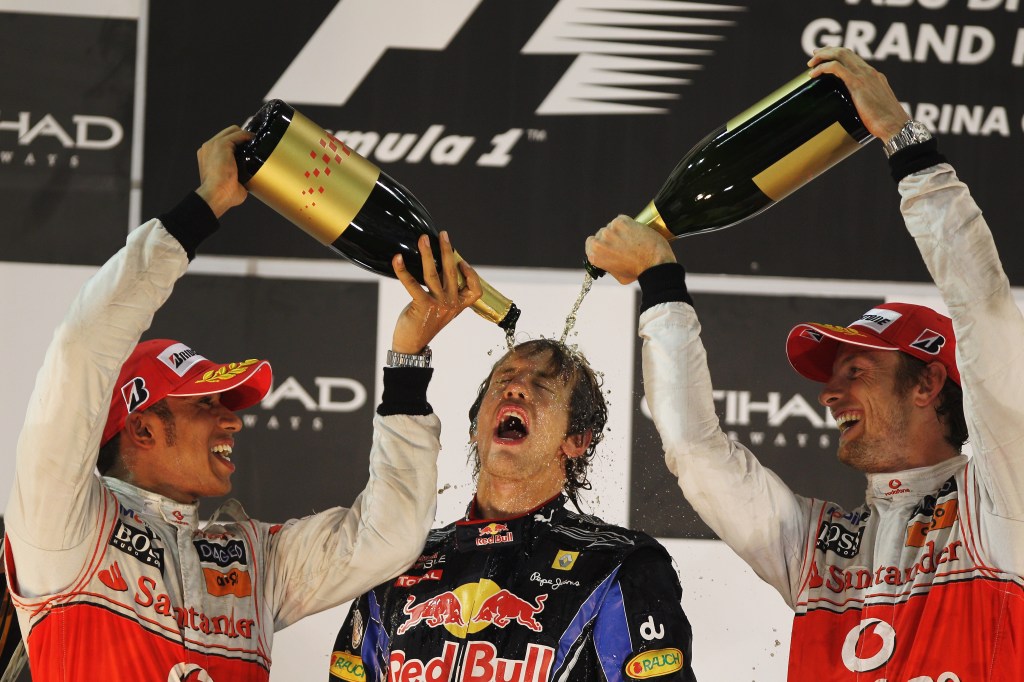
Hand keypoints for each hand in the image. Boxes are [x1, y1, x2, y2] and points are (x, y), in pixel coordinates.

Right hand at [196, 126, 251, 217]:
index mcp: (207, 156)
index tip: (248, 148)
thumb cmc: (221, 194)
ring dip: (244, 135)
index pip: (222, 143)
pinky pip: (237, 134)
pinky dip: (246, 135)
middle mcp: (208, 148)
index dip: (236, 144)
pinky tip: (253, 139)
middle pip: (227, 134)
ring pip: (232, 131)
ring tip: (254, 141)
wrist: (216, 194)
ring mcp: (213, 145)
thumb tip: (245, 183)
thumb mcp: (229, 182)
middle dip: (241, 137)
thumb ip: (236, 178)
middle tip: (253, 143)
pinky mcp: (221, 144)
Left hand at [391, 232, 481, 353]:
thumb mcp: (441, 308)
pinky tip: (397, 259)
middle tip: (443, 234)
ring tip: (423, 239)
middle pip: (452, 272)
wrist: (412, 345)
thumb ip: (444, 292)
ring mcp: (438, 305)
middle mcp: (451, 304)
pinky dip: (403, 270)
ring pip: (433, 274)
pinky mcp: (422, 306)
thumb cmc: (425, 323)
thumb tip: (438, 266)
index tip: (462, 262)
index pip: (475, 289)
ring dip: (428, 254)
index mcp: (458, 305)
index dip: (471, 274)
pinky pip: (412, 283)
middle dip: (447, 250)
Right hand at [585, 216, 675, 284]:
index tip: (608, 245)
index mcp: (595, 255)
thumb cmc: (638, 272)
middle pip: (602, 233)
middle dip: (612, 238)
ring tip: (632, 240)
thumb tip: (609, 260)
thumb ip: (609, 264)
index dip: (600, 243)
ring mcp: (610, 230)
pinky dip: (628, 224)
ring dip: (620, 231)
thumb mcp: (618, 275)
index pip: (591, 242)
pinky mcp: (622, 222)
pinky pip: (621, 220)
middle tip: (624, 244)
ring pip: (612, 226)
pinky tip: (635, 233)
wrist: (654, 263)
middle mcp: (600, 241)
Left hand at [807, 47, 909, 140]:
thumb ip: (864, 103)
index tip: (824, 56)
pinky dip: (823, 67)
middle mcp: (869, 72)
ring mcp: (864, 76)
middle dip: (827, 50)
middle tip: (814, 55)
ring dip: (823, 56)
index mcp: (874, 76)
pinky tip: (814, 74)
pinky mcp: (857, 84)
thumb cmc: (885, 123)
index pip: (853, 58)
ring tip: (810, 64)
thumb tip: (854, 111)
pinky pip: (836, 68)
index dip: (837, 54)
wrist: (895, 125)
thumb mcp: (874, 107)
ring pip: (840, 55)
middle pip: (845, 52)